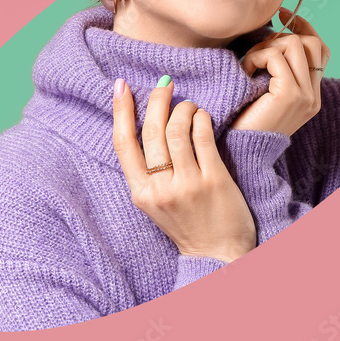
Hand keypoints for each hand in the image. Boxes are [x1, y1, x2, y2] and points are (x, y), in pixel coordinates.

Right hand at [112, 77, 256, 262]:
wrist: (219, 256)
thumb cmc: (188, 225)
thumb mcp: (156, 203)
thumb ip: (149, 171)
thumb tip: (147, 124)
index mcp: (140, 194)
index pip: (123, 144)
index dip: (120, 111)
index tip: (120, 85)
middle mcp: (160, 189)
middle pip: (151, 130)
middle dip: (157, 99)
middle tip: (165, 84)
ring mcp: (187, 185)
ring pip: (177, 129)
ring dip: (184, 108)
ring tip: (189, 106)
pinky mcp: (213, 180)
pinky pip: (203, 136)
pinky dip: (202, 118)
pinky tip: (203, 117)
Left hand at [230, 6, 330, 136]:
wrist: (238, 151)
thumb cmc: (243, 121)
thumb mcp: (264, 91)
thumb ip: (275, 68)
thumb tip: (272, 31)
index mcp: (310, 94)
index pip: (320, 49)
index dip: (303, 27)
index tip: (282, 16)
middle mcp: (313, 96)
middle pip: (310, 42)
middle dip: (281, 37)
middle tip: (257, 52)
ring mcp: (304, 96)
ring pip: (294, 44)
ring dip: (265, 48)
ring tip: (250, 65)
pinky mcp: (290, 95)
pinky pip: (275, 57)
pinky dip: (256, 58)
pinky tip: (246, 73)